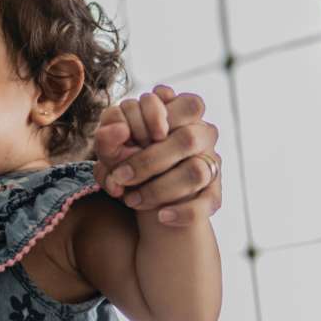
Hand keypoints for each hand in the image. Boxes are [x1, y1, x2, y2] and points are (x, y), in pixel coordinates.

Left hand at [92, 85, 222, 226]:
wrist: (140, 204)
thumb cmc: (124, 165)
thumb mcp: (111, 153)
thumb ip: (108, 139)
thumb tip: (119, 130)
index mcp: (182, 115)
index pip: (186, 103)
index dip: (156, 114)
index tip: (128, 134)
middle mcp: (202, 136)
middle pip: (188, 139)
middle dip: (148, 160)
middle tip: (120, 176)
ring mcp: (210, 165)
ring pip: (197, 171)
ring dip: (159, 188)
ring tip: (131, 200)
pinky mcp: (212, 195)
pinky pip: (206, 203)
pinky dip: (183, 212)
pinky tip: (161, 217)